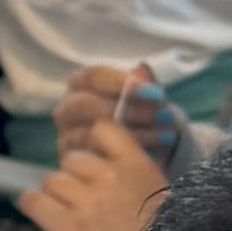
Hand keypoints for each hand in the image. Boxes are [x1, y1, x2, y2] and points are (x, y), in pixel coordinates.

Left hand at [20, 127, 169, 230]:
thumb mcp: (159, 195)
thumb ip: (131, 174)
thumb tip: (105, 165)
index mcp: (136, 165)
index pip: (102, 128)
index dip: (95, 144)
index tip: (97, 159)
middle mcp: (109, 177)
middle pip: (72, 160)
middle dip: (76, 178)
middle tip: (87, 201)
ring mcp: (86, 202)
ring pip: (52, 180)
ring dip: (57, 195)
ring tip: (71, 214)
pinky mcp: (67, 227)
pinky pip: (34, 201)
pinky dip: (33, 205)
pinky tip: (41, 212)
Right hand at [53, 60, 178, 163]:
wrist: (139, 153)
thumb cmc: (138, 118)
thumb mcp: (144, 100)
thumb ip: (142, 84)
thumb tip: (141, 70)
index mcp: (81, 84)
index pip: (94, 76)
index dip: (123, 82)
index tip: (154, 93)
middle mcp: (68, 108)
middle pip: (86, 103)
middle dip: (127, 109)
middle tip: (162, 115)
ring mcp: (66, 135)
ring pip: (90, 132)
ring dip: (132, 133)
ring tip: (164, 135)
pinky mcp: (72, 160)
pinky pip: (94, 157)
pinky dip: (124, 154)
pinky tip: (149, 152)